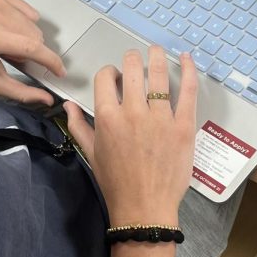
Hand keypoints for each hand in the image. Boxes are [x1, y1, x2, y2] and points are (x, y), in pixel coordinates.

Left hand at [0, 0, 65, 104]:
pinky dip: (24, 23)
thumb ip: (22, 93)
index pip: (32, 47)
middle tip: (10, 56)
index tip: (60, 71)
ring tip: (6, 44)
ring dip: (26, 38)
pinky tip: (9, 30)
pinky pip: (29, 12)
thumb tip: (47, 99)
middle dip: (30, 51)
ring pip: (34, 25)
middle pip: (35, 36)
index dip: (51, 61)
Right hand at [64, 47, 197, 225]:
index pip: (106, 77)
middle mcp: (133, 113)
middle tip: (136, 59)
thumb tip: (67, 104)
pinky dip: (189, 70)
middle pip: (132, 69)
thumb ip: (78, 125)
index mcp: (108, 117)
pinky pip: (188, 91)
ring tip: (156, 50)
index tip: (115, 77)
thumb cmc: (116, 183)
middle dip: (132, 59)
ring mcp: (161, 118)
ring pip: (159, 74)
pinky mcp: (183, 126)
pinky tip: (185, 58)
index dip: (110, 72)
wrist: (144, 207)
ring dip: (156, 56)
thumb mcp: (91, 153)